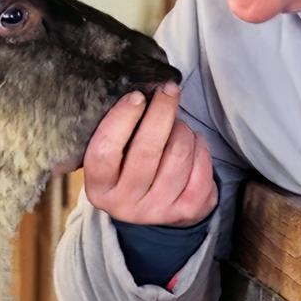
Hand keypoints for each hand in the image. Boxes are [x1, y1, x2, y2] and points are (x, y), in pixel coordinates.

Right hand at [83, 83, 217, 226]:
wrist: (152, 209)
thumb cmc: (129, 169)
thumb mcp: (112, 158)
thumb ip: (118, 132)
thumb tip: (142, 93)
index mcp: (99, 188)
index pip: (104, 151)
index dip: (121, 119)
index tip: (136, 96)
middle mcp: (125, 204)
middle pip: (147, 150)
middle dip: (161, 112)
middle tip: (168, 90)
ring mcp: (158, 210)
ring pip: (178, 153)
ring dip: (182, 129)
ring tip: (177, 125)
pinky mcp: (188, 210)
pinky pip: (201, 166)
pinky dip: (199, 145)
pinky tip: (192, 142)